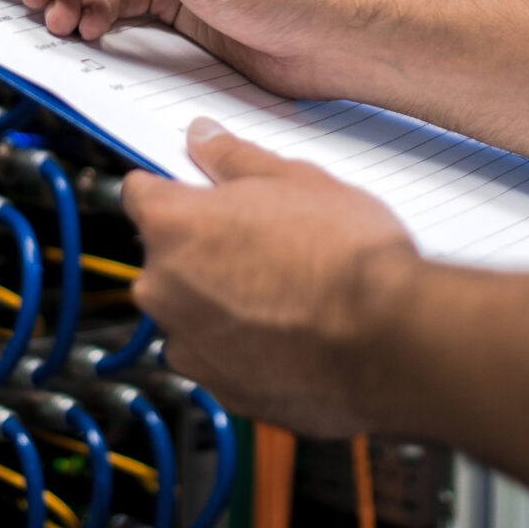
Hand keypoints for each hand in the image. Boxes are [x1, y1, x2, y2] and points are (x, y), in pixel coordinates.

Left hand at [123, 119, 421, 436]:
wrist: (388, 342)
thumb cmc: (347, 258)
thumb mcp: (295, 179)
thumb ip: (233, 158)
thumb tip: (204, 138)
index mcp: (172, 227)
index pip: (140, 193)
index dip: (172, 187)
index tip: (195, 190)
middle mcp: (164, 290)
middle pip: (166, 257)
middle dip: (203, 248)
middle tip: (263, 239)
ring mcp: (189, 346)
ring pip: (191, 311)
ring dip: (220, 302)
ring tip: (283, 291)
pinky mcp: (221, 390)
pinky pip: (219, 357)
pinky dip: (243, 346)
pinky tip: (289, 331)